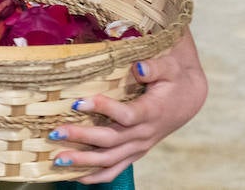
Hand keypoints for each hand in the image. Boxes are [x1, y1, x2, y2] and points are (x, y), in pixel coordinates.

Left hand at [49, 33, 207, 182]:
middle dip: (81, 138)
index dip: (103, 109)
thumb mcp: (169, 67)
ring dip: (83, 162)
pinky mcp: (135, 152)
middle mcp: (144, 133)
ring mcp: (139, 146)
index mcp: (152, 111)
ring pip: (110, 160)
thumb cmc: (173, 78)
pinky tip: (75, 176)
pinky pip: (115, 170)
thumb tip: (139, 68)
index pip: (126, 115)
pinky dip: (95, 176)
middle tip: (56, 133)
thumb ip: (155, 67)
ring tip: (58, 160)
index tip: (78, 102)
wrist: (188, 98)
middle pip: (110, 141)